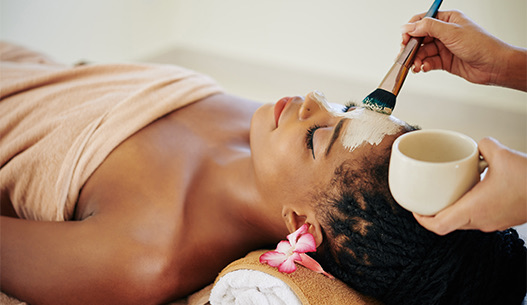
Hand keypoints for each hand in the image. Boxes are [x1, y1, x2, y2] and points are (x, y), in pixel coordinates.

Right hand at [401, 10, 526, 90]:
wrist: (494, 66)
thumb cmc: (481, 45)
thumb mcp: (452, 32)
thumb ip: (428, 28)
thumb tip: (409, 26)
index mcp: (447, 20)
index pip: (422, 20)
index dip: (411, 29)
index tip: (404, 38)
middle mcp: (444, 33)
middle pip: (419, 38)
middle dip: (411, 47)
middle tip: (406, 55)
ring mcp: (444, 47)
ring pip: (422, 52)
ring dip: (416, 59)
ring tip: (416, 65)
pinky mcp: (444, 61)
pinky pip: (428, 62)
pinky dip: (423, 66)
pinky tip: (423, 68)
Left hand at [414, 137, 526, 234]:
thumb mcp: (502, 154)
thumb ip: (483, 146)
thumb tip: (476, 144)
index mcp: (473, 209)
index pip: (438, 225)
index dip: (421, 219)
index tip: (414, 209)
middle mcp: (480, 221)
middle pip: (448, 224)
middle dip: (433, 214)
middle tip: (425, 200)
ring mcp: (493, 223)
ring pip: (463, 222)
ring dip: (451, 211)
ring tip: (444, 195)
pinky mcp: (503, 220)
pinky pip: (478, 218)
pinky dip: (468, 208)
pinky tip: (470, 192)